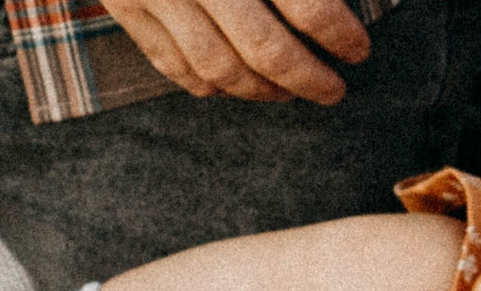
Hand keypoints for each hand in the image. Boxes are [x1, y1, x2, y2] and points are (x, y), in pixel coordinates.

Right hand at [100, 0, 370, 101]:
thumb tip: (340, 3)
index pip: (308, 7)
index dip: (341, 36)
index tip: (357, 49)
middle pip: (266, 50)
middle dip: (309, 79)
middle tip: (333, 90)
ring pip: (220, 69)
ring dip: (263, 91)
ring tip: (289, 92)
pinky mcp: (123, 4)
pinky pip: (173, 65)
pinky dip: (210, 84)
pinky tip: (237, 84)